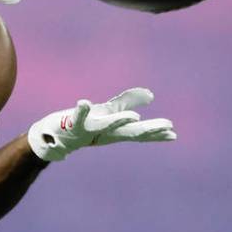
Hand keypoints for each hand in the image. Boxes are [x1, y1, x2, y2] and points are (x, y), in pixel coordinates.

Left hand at [27, 88, 175, 161]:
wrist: (57, 136)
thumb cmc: (87, 123)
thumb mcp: (111, 111)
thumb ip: (130, 101)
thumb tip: (151, 95)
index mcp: (116, 130)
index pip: (140, 133)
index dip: (157, 133)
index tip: (174, 134)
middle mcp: (106, 132)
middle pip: (130, 132)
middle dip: (149, 129)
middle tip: (167, 127)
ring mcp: (90, 128)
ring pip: (106, 125)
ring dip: (119, 121)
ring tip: (134, 116)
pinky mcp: (74, 122)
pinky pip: (78, 115)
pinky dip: (82, 109)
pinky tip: (83, 102)